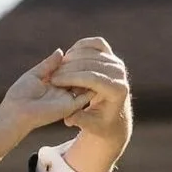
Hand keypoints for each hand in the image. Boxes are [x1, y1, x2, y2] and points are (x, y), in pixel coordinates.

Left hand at [0, 49, 93, 145]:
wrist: (17, 111)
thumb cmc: (20, 94)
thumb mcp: (35, 74)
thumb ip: (49, 64)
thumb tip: (61, 50)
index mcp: (54, 83)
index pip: (71, 69)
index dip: (75, 59)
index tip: (78, 49)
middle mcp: (63, 91)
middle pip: (80, 75)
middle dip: (83, 64)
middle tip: (84, 54)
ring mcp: (68, 99)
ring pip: (86, 84)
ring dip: (88, 72)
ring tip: (89, 61)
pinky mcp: (71, 106)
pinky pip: (87, 95)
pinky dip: (91, 84)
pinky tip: (91, 72)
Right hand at [47, 37, 131, 171]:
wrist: (115, 116)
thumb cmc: (101, 124)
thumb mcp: (91, 127)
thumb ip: (80, 121)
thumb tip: (68, 118)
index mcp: (118, 90)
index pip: (93, 78)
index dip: (71, 78)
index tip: (54, 81)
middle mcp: (120, 73)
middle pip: (91, 63)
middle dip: (68, 68)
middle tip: (51, 74)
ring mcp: (117, 62)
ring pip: (92, 51)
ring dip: (72, 57)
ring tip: (57, 67)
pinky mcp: (112, 55)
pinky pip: (95, 44)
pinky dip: (81, 46)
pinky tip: (68, 55)